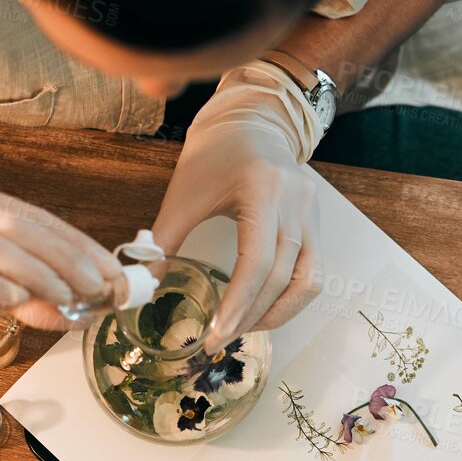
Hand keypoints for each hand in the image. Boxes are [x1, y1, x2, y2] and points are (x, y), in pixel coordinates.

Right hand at [0, 174, 121, 342]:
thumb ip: (28, 291)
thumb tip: (78, 311)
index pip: (35, 217)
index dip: (79, 245)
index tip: (113, 273)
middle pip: (21, 226)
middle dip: (69, 258)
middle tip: (100, 287)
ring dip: (41, 273)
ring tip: (69, 298)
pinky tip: (19, 301)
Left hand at [151, 65, 323, 352]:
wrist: (253, 121)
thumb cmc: (215, 153)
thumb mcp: (183, 193)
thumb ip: (164, 239)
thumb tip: (144, 283)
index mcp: (262, 190)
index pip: (257, 261)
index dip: (238, 304)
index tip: (216, 333)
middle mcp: (296, 203)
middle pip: (282, 278)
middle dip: (251, 316)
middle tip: (221, 339)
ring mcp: (312, 215)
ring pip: (307, 282)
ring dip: (278, 313)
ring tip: (245, 328)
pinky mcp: (317, 224)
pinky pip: (312, 273)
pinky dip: (290, 298)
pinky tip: (264, 309)